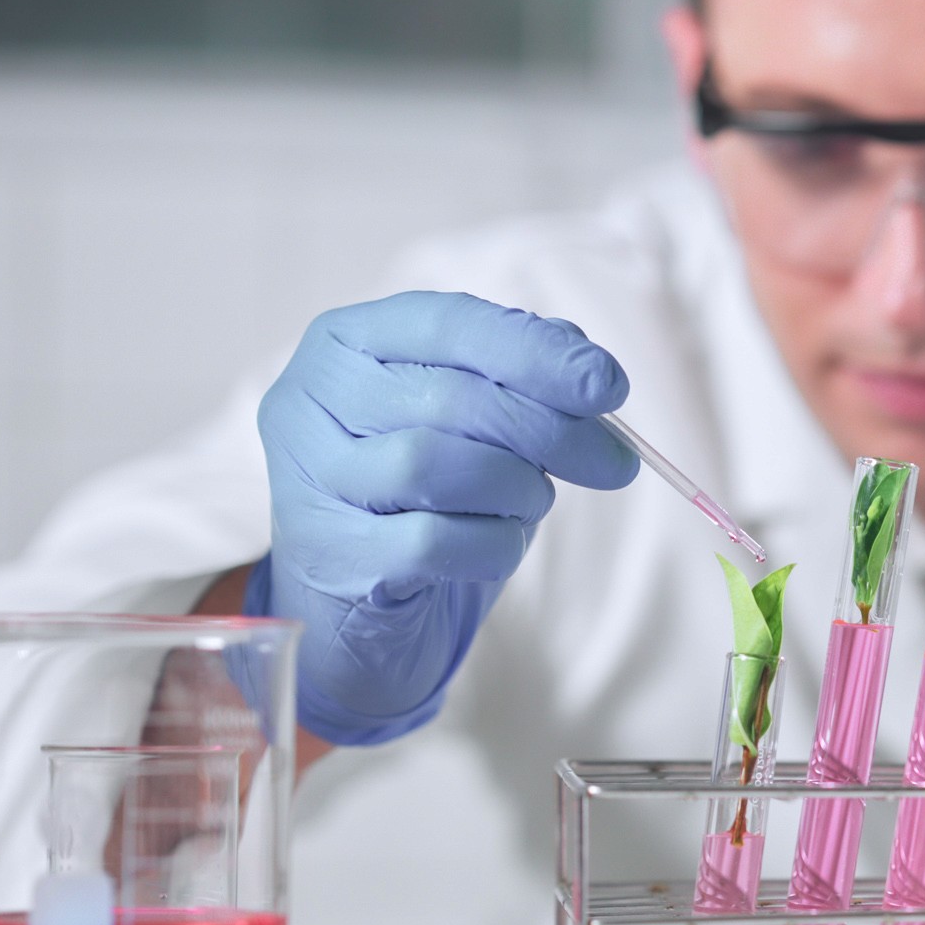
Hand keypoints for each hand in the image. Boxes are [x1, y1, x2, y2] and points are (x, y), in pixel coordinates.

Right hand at [249, 291, 637, 745]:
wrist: (353, 600)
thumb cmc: (420, 488)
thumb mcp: (467, 418)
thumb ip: (519, 377)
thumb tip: (591, 373)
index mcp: (346, 340)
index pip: (450, 324)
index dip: (538, 352)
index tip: (610, 388)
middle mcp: (310, 398)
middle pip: (452, 397)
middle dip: (553, 431)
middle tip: (615, 463)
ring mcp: (311, 478)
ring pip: (436, 465)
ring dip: (517, 488)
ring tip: (535, 502)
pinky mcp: (332, 554)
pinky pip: (432, 541)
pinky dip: (493, 543)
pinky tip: (501, 545)